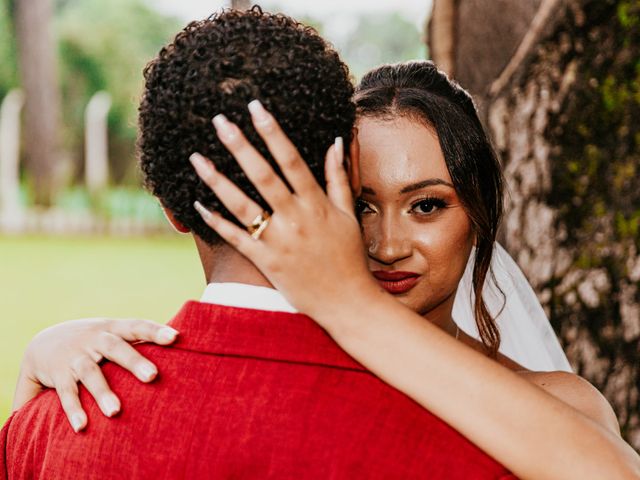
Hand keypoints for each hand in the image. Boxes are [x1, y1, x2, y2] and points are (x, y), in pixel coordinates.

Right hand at [14, 318, 177, 431]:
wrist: (42, 343)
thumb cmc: (94, 341)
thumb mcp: (113, 333)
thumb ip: (140, 338)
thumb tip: (181, 341)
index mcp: (113, 328)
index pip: (137, 326)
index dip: (156, 331)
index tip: (175, 337)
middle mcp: (95, 339)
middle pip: (116, 348)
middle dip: (134, 362)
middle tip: (153, 376)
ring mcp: (76, 356)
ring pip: (90, 373)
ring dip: (103, 392)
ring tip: (116, 412)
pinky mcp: (59, 374)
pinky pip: (66, 392)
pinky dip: (74, 409)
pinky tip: (83, 426)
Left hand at [190, 99, 377, 318]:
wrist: (347, 303)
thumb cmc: (349, 258)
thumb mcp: (348, 215)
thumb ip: (338, 177)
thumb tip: (336, 141)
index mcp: (316, 204)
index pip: (291, 159)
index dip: (273, 132)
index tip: (256, 108)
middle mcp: (296, 219)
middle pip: (263, 176)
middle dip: (240, 146)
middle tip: (219, 120)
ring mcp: (279, 241)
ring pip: (243, 205)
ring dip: (218, 180)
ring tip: (197, 157)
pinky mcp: (266, 262)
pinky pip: (236, 239)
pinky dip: (217, 221)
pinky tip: (198, 204)